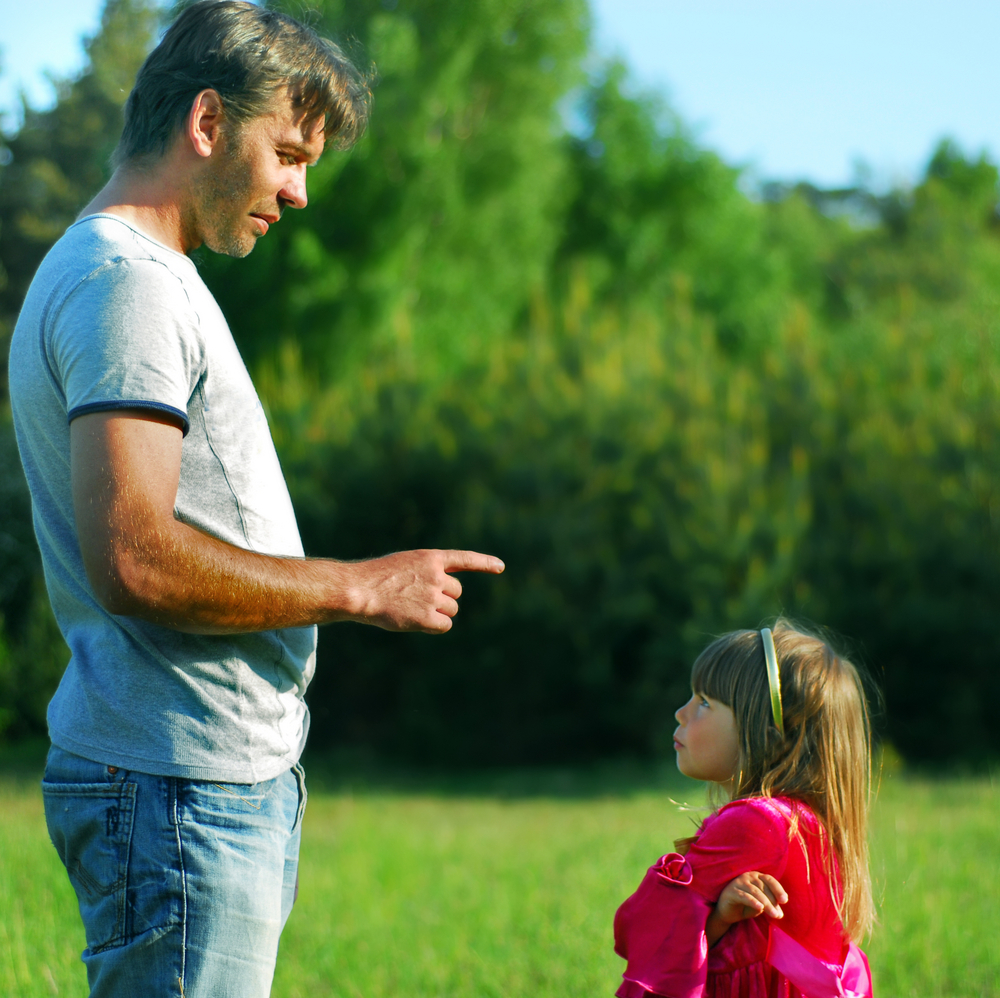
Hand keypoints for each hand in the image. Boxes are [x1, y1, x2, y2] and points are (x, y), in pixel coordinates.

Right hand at [344, 548, 504, 633]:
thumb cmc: (378, 579)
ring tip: (413, 608)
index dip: (484, 563)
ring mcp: (433, 595)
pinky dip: (435, 626)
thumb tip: (446, 594)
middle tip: (419, 600)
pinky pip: (445, 625)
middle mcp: (436, 575)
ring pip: (451, 610)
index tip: (500, 567)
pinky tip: (417, 622)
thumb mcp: (406, 565)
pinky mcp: (427, 616)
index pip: (465, 559)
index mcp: (431, 558)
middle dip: (444, 599)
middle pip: (456, 593)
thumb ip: (428, 573)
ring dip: (438, 613)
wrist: (360, 590)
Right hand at [705, 871, 786, 945]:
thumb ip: (770, 906)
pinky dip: (753, 901)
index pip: (770, 880)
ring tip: (773, 915)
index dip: (778, 889)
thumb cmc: (746, 906)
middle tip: (778, 915)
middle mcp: (748, 876)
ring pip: (755, 891)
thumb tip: (780, 914)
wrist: (727, 912)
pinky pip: (744, 896)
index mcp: (757, 877)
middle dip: (772, 901)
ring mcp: (738, 882)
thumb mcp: (760, 906)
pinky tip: (760, 908)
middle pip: (763, 887)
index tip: (784, 901)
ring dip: (766, 903)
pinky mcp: (731, 891)